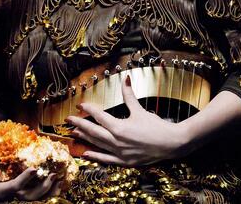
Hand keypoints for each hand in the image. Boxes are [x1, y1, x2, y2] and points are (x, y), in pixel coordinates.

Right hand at [0, 152, 62, 202]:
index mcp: (3, 191)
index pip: (16, 186)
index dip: (25, 179)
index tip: (34, 169)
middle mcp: (13, 196)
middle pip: (30, 196)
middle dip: (43, 187)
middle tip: (53, 175)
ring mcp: (21, 196)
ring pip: (37, 199)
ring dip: (50, 191)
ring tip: (60, 180)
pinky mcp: (26, 195)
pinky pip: (40, 197)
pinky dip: (50, 192)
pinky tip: (59, 183)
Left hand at [65, 73, 193, 165]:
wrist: (172, 144)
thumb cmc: (157, 127)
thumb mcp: (141, 110)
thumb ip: (129, 95)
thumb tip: (125, 79)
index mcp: (119, 127)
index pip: (99, 116)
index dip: (88, 109)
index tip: (80, 105)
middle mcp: (116, 141)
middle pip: (93, 131)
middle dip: (79, 124)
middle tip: (68, 120)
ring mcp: (119, 153)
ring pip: (97, 144)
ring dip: (85, 138)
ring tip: (73, 134)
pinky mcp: (124, 161)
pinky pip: (106, 159)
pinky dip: (95, 156)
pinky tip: (85, 153)